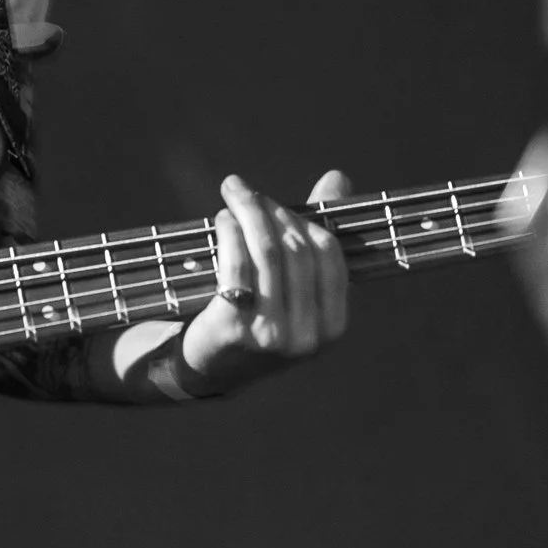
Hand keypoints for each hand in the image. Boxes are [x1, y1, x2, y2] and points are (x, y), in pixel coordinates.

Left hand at [177, 169, 353, 393]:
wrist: (210, 369)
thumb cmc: (258, 319)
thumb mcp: (295, 289)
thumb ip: (317, 236)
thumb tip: (337, 178)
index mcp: (332, 326)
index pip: (328, 253)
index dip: (302, 218)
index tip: (276, 202)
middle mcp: (307, 335)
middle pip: (296, 248)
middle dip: (270, 209)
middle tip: (244, 191)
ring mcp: (272, 334)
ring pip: (267, 251)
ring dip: (247, 212)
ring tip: (232, 194)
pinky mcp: (234, 328)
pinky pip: (237, 263)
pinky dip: (230, 232)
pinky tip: (222, 220)